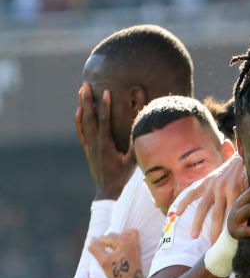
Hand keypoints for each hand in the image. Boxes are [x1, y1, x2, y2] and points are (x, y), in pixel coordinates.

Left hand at [75, 84, 133, 200]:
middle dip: (88, 101)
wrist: (109, 192)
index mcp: (106, 145)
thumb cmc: (124, 177)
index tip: (106, 92)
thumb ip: (135, 146)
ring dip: (82, 106)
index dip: (105, 106)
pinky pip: (81, 132)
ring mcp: (90, 146)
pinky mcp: (88, 150)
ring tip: (81, 91)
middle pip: (90, 118)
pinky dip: (79, 120)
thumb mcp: (133, 162)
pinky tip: (79, 112)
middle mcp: (95, 144)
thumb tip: (141, 130)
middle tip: (86, 85)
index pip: (105, 121)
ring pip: (83, 123)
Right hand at [87, 229, 145, 277]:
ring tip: (112, 251)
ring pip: (119, 234)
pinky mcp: (137, 246)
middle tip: (106, 254)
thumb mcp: (103, 261)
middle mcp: (131, 239)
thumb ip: (95, 249)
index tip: (100, 255)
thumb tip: (92, 240)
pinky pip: (130, 235)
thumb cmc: (119, 273)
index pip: (103, 238)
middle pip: (111, 235)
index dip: (98, 247)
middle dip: (106, 243)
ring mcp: (136, 242)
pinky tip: (119, 247)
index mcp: (123, 241)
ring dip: (114, 240)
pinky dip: (123, 238)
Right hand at [173, 155, 248, 242]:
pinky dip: (184, 203)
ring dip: (197, 223)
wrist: (239, 160)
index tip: (227, 243)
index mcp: (235, 192)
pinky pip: (191, 194)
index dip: (228, 229)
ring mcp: (211, 186)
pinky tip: (177, 214)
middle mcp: (221, 189)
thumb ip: (247, 206)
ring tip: (194, 236)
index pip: (230, 215)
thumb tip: (247, 226)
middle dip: (214, 231)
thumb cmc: (248, 179)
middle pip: (216, 215)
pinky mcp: (204, 182)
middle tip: (211, 246)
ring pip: (202, 208)